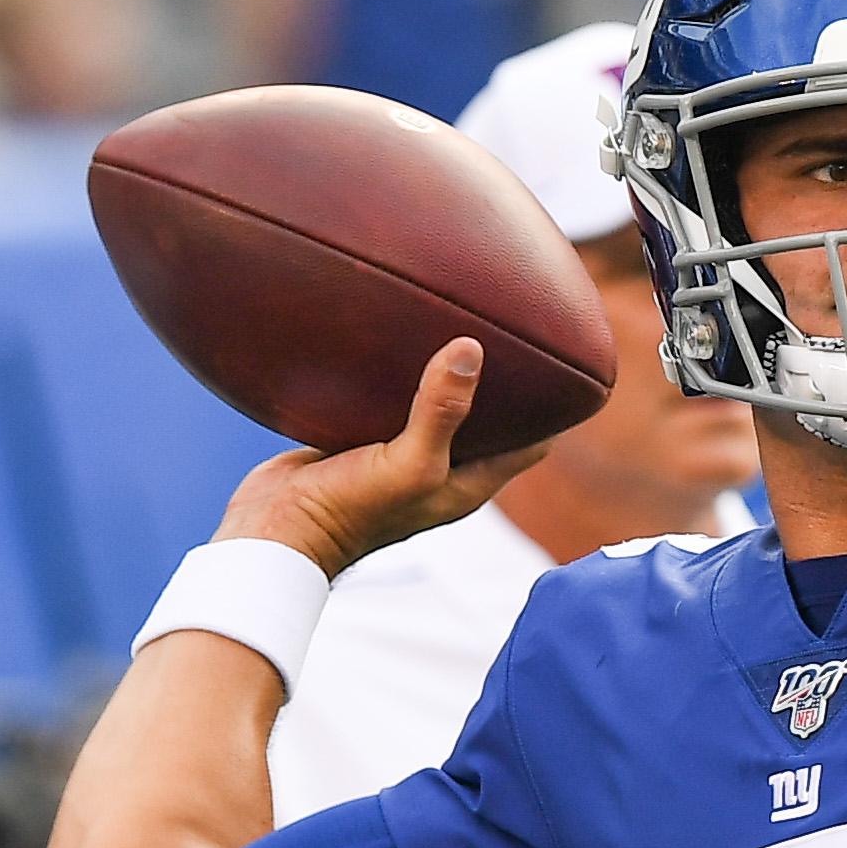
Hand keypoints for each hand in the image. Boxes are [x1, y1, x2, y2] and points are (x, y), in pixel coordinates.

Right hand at [216, 339, 549, 577]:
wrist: (277, 531)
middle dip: (505, 381)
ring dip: (447, 371)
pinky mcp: (360, 437)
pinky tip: (392, 334)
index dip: (556, 410)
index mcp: (470, 481)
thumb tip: (472, 348)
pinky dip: (397, 373)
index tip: (569, 364)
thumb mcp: (409, 463)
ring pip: (437, 403)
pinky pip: (388, 398)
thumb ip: (441, 410)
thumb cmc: (352, 512)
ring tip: (457, 316)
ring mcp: (400, 452)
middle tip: (515, 324)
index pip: (534, 443)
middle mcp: (442, 466)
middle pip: (491, 418)